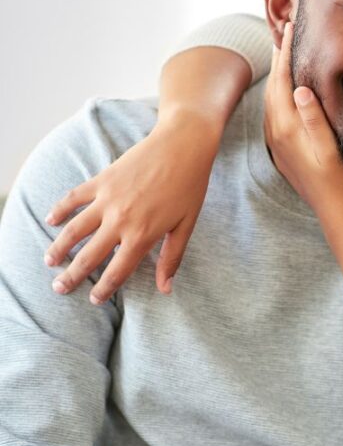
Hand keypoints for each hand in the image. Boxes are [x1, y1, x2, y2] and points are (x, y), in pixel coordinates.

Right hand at [44, 115, 219, 303]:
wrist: (183, 145)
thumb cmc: (190, 186)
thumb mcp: (186, 225)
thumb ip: (172, 257)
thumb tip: (166, 288)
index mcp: (143, 235)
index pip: (118, 270)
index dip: (104, 289)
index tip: (93, 300)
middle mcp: (120, 220)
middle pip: (89, 256)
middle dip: (72, 276)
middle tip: (59, 288)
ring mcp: (108, 199)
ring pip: (74, 230)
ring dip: (59, 248)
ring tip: (49, 261)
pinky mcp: (102, 180)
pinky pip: (74, 198)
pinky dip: (60, 209)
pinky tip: (50, 219)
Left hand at [264, 22, 342, 220]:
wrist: (335, 213)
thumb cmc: (342, 182)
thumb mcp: (332, 150)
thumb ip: (314, 120)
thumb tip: (299, 89)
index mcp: (288, 129)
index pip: (282, 80)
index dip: (285, 52)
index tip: (289, 26)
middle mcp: (277, 133)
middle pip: (273, 85)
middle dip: (278, 56)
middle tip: (285, 30)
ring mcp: (277, 142)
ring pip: (271, 98)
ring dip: (277, 73)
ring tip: (284, 52)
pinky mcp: (282, 149)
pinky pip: (274, 112)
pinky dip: (278, 92)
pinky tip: (287, 89)